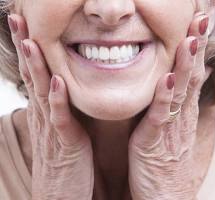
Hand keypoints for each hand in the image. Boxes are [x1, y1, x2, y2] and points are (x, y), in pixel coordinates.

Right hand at [8, 14, 93, 199]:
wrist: (61, 193)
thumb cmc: (65, 160)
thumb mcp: (62, 127)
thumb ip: (62, 108)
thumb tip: (63, 87)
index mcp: (46, 110)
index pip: (35, 73)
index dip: (30, 49)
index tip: (27, 24)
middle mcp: (44, 115)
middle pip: (32, 75)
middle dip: (25, 47)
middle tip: (19, 19)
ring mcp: (52, 128)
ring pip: (41, 91)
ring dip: (36, 66)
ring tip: (31, 40)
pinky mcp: (64, 142)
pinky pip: (60, 117)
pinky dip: (57, 99)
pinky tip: (56, 80)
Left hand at [128, 13, 211, 199]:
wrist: (164, 195)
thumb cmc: (165, 159)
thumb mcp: (174, 128)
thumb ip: (177, 103)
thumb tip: (186, 79)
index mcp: (181, 111)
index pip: (191, 74)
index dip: (195, 49)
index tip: (198, 24)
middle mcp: (180, 116)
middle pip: (190, 77)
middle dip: (195, 48)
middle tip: (201, 19)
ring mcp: (170, 128)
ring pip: (180, 92)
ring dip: (186, 65)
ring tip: (191, 40)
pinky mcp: (156, 142)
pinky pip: (161, 116)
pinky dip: (165, 97)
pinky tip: (169, 78)